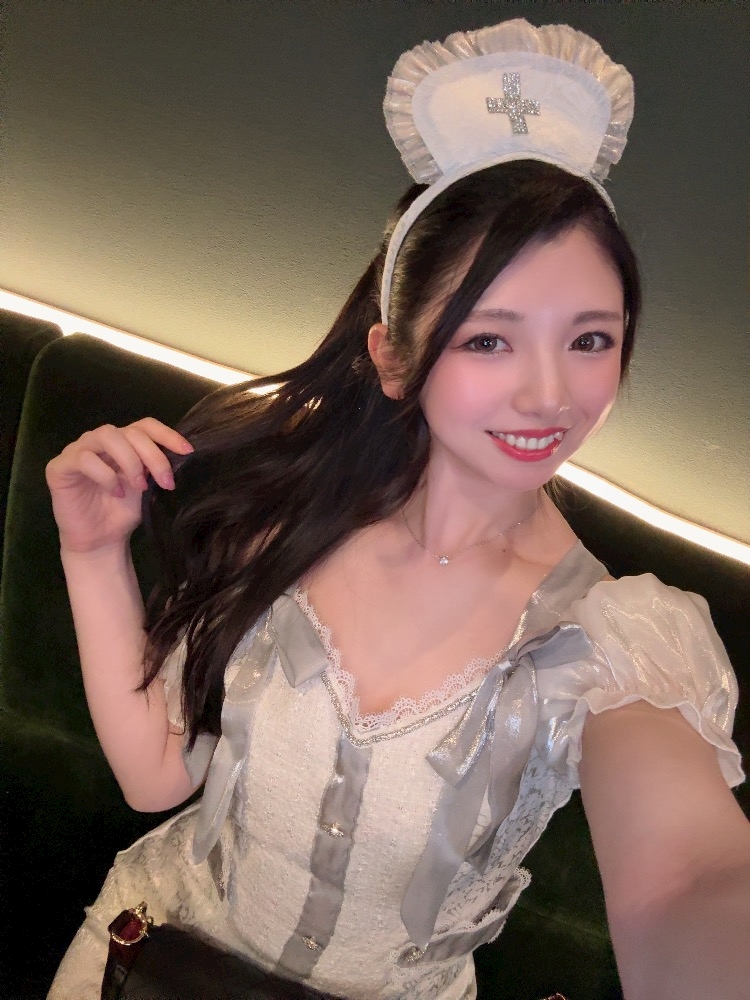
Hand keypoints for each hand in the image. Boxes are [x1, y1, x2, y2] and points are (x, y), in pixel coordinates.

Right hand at [45, 418, 193, 553]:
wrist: (100, 540)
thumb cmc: (122, 512)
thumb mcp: (147, 486)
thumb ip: (156, 467)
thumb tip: (180, 454)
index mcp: (123, 442)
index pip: (145, 425)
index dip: (167, 434)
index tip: (187, 451)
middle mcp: (100, 441)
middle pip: (130, 431)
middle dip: (153, 455)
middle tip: (166, 482)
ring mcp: (78, 450)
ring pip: (107, 435)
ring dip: (130, 461)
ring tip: (139, 486)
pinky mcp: (60, 467)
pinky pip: (84, 458)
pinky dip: (106, 475)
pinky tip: (115, 492)